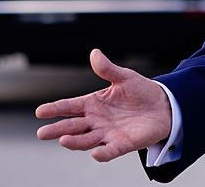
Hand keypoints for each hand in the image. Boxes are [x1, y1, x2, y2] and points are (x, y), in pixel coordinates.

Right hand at [35, 49, 171, 161]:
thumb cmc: (141, 91)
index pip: (69, 106)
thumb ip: (108, 69)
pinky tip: (95, 153)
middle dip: (57, 130)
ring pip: (86, 140)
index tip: (40, 111)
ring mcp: (107, 134)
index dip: (54, 108)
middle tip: (42, 133)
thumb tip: (94, 52)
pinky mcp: (122, 144)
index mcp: (92, 104)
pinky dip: (102, 153)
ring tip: (63, 140)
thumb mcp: (124, 77)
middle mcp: (95, 121)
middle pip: (72, 126)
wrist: (164, 105)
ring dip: (75, 141)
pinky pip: (110, 151)